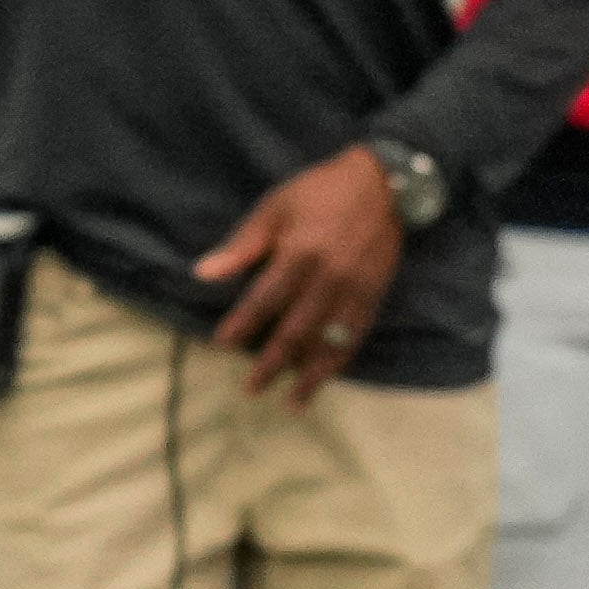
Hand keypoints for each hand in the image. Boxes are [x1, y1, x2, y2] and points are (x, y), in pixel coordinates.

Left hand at [199, 147, 404, 401]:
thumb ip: (242, 245)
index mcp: (301, 254)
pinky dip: (339, 361)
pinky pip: (355, 336)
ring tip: (291, 402)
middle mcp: (330, 278)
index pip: (266, 298)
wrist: (385, 185)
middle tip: (251, 388)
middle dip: (272, 362)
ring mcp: (355, 290)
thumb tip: (203, 273)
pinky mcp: (374, 296)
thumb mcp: (275, 208)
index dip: (243, 323)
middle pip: (297, 330)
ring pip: (329, 342)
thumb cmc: (319, 193)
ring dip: (310, 375)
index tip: (222, 343)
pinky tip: (324, 378)